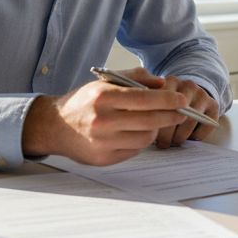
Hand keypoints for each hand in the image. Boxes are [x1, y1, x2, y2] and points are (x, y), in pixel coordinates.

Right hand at [21, 69, 187, 165]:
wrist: (54, 126)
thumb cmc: (83, 102)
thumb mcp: (105, 82)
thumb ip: (135, 78)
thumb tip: (162, 83)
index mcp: (103, 97)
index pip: (145, 99)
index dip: (168, 100)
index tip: (182, 100)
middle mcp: (102, 121)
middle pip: (149, 121)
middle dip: (171, 116)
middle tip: (182, 112)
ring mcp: (103, 142)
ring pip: (145, 138)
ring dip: (155, 129)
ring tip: (154, 122)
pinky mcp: (103, 159)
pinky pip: (134, 150)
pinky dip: (139, 141)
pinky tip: (136, 133)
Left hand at [155, 73, 220, 147]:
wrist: (192, 94)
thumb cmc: (169, 103)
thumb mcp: (158, 99)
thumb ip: (150, 107)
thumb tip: (143, 130)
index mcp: (170, 81)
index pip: (162, 102)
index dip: (156, 121)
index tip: (150, 134)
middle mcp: (188, 85)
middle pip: (177, 112)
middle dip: (168, 132)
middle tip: (163, 144)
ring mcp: (202, 94)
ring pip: (191, 120)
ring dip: (181, 136)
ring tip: (174, 143)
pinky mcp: (214, 104)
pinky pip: (207, 124)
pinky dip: (198, 136)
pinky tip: (190, 139)